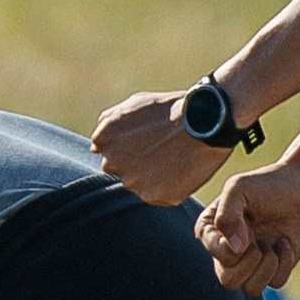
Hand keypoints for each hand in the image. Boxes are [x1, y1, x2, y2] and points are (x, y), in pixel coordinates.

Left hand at [91, 90, 223, 207]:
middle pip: (123, 171)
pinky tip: (181, 169)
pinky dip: (169, 187)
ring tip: (175, 157)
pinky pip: (159, 196)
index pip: (109, 154)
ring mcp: (133, 182)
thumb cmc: (170, 109)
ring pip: (140, 185)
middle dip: (138, 164)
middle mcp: (113, 163)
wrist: (205, 120)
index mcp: (104, 140)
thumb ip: (108, 123)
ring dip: (153, 176)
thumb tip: (95, 147)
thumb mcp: (133, 104)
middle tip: (163, 150)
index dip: (131, 148)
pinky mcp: (155, 196)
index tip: (149, 142)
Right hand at [195, 159, 299, 293]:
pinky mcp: (276, 268)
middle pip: (228, 281)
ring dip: (266, 265)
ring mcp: (252, 261)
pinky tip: (285, 242)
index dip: (232, 243)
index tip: (247, 221)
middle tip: (260, 239)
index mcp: (211, 231)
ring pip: (250, 289)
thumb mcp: (239, 188)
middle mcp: (228, 250)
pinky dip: (284, 263)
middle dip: (249, 261)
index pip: (214, 253)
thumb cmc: (269, 183)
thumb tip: (235, 250)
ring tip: (272, 242)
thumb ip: (227, 216)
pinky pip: (276, 283)